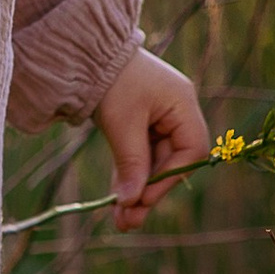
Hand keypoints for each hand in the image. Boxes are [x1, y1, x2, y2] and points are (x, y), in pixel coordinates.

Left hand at [94, 46, 210, 231]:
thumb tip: (132, 204)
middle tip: (128, 221)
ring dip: (138, 190)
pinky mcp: (140, 123)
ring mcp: (159, 117)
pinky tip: (118, 201)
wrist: (84, 52)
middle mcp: (177, 112)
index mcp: (183, 104)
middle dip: (149, 191)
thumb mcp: (122, 124)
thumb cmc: (110, 81)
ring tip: (121, 221)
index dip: (168, 178)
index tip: (143, 199)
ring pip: (154, 163)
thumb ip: (132, 164)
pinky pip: (140, 155)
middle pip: (171, 161)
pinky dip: (130, 176)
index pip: (190, 151)